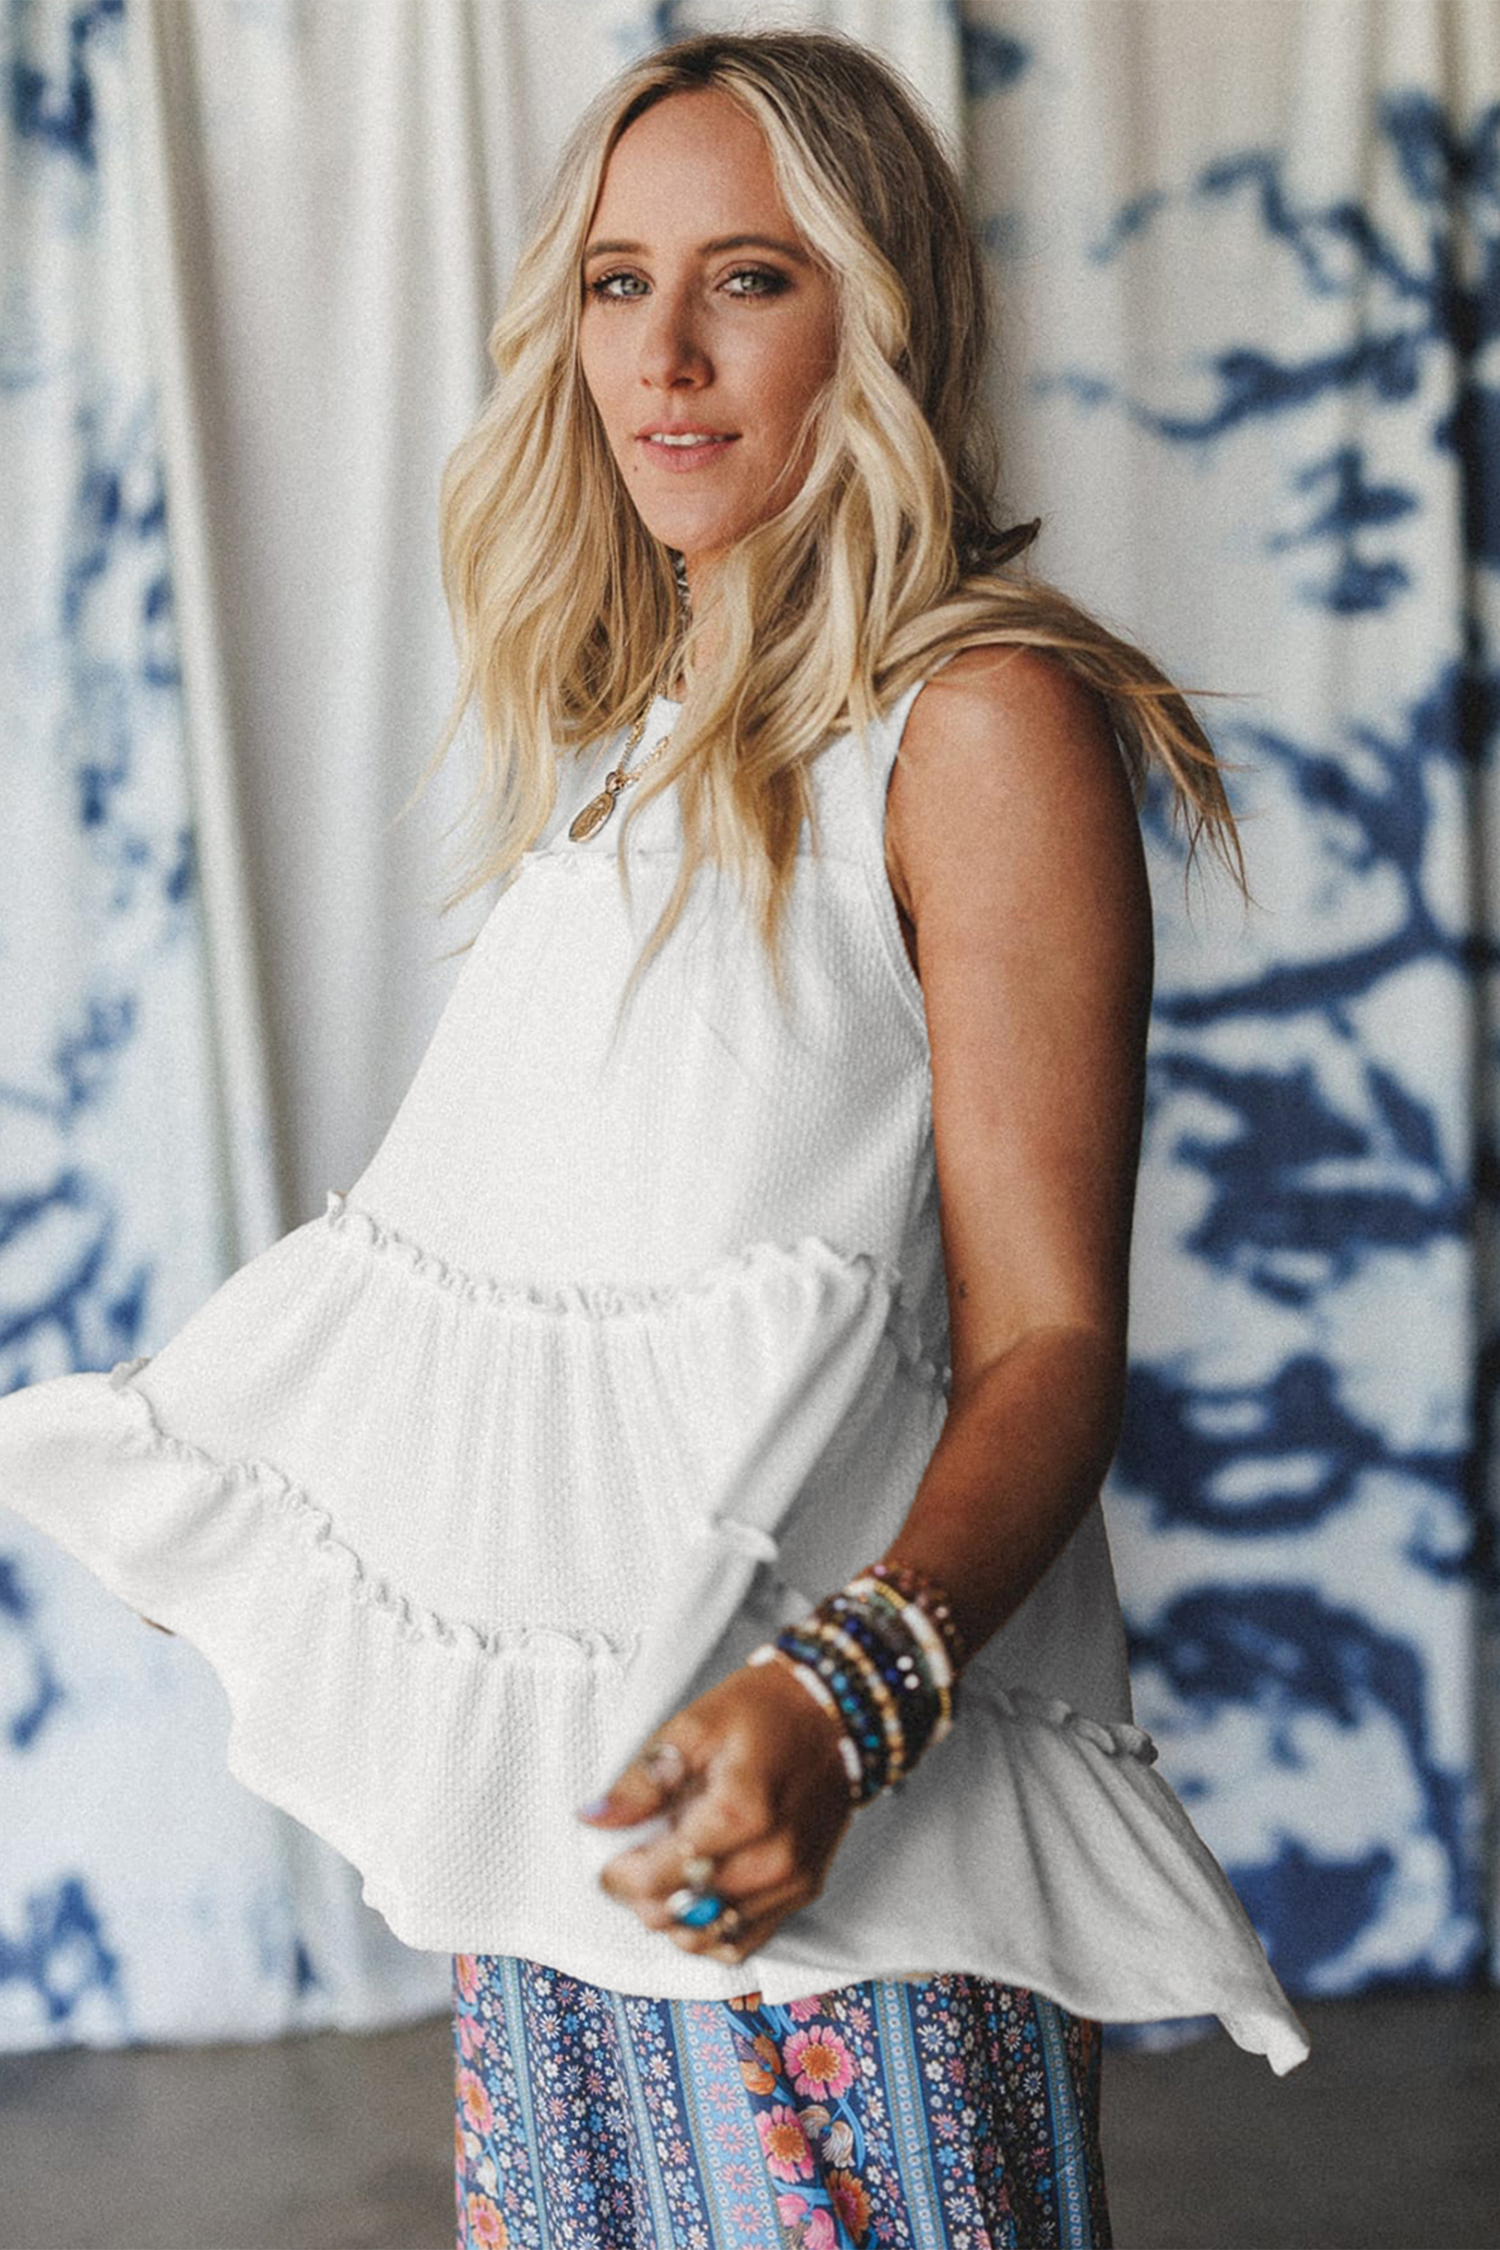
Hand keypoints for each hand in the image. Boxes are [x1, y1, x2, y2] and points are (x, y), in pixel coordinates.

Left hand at [578, 1660, 853, 1966]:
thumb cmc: (764, 1712)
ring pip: (705, 1938)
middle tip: (636, 1858)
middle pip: (678, 1915)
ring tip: (667, 1871)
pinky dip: (709, 1929)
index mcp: (743, 1812)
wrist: (833, 1715)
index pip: (659, 1879)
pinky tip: (698, 1893)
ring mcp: (791, 1882)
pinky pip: (742, 1943)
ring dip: (672, 1915)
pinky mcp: (802, 1893)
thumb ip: (643, 1778)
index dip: (619, 1877)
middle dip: (642, 1895)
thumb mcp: (694, 1725)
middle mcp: (773, 1859)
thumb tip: (594, 1819)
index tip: (608, 1860)